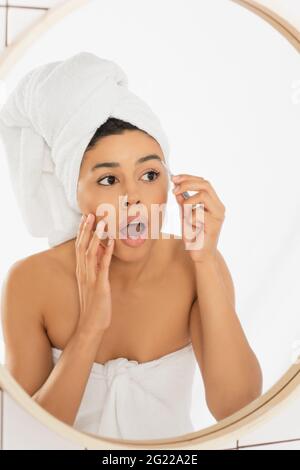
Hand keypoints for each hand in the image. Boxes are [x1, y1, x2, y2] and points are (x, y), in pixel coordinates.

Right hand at [75, 212, 114, 334]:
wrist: (91, 325)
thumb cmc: (93, 305)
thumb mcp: (92, 284)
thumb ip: (95, 269)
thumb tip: (101, 254)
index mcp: (81, 271)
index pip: (79, 247)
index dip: (82, 231)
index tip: (85, 217)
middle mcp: (83, 272)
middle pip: (82, 246)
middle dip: (86, 229)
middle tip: (91, 213)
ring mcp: (90, 278)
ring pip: (91, 253)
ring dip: (96, 237)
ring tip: (102, 222)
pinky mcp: (100, 285)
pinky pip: (103, 266)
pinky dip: (107, 252)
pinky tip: (112, 242)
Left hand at [172, 174, 225, 262]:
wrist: (200, 256)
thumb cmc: (194, 236)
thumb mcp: (185, 216)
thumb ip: (183, 203)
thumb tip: (177, 189)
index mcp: (214, 203)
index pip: (204, 183)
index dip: (188, 178)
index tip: (174, 178)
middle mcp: (219, 207)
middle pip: (206, 185)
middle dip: (187, 183)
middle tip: (174, 188)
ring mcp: (218, 216)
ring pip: (202, 196)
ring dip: (188, 203)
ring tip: (184, 216)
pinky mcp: (214, 225)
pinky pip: (197, 214)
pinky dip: (188, 219)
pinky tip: (191, 230)